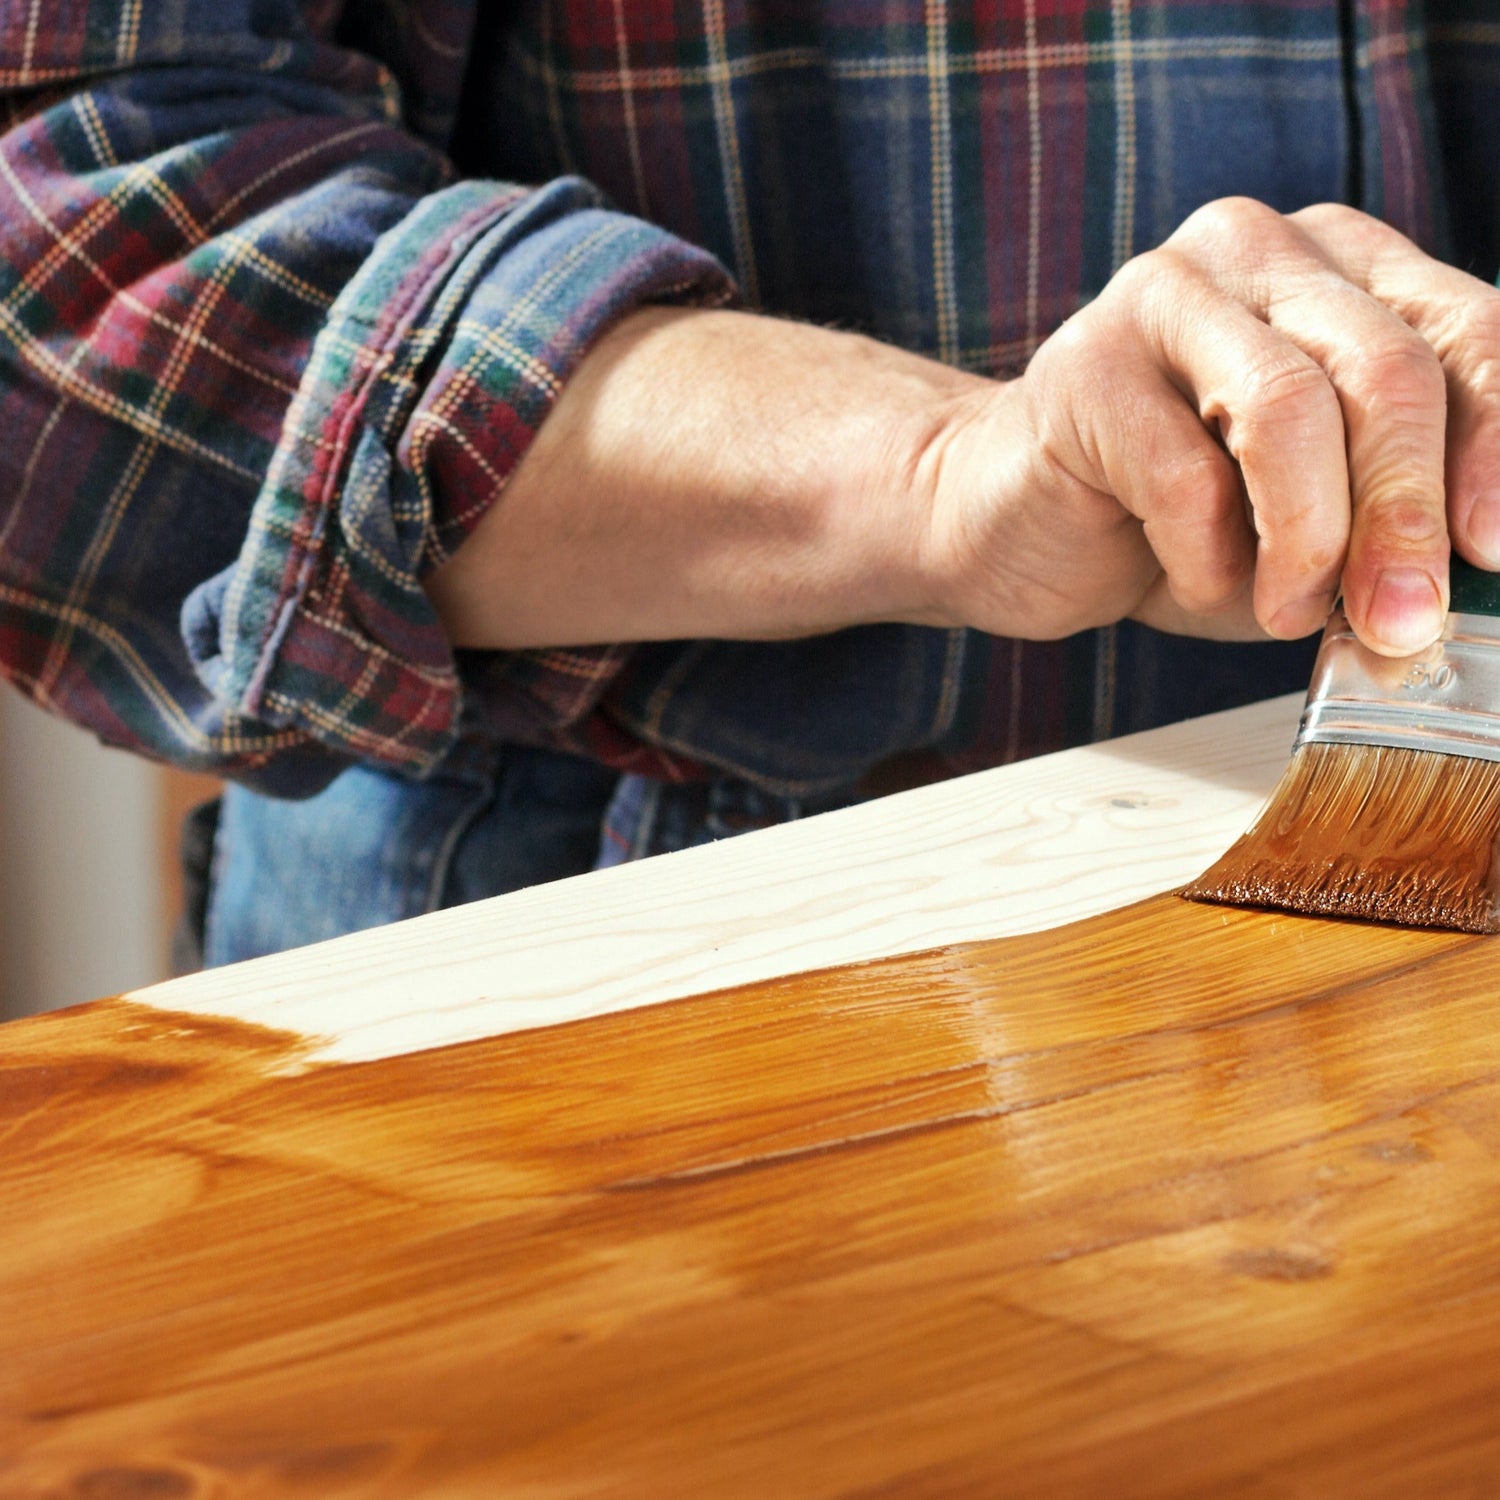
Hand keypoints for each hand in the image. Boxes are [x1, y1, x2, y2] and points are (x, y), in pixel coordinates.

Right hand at [921, 197, 1499, 655]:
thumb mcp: (1316, 523)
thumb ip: (1390, 531)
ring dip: (1310, 542)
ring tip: (1286, 614)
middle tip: (1402, 617)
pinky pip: (1181, 476)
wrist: (1013, 525)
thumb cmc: (1172, 525)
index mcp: (1347, 270)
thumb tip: (1467, 581)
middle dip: (1404, 513)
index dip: (1495, 445)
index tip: (1492, 550)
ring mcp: (1166, 294)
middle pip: (1385, 368)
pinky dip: (1205, 560)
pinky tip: (1190, 580)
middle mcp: (1262, 252)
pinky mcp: (1084, 366)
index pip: (1467, 331)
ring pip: (1287, 409)